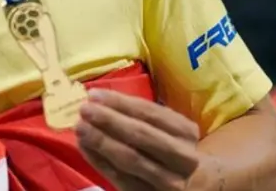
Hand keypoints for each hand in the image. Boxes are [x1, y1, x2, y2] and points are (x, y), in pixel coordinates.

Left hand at [76, 89, 201, 190]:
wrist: (195, 183)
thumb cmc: (174, 147)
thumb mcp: (169, 129)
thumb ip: (141, 115)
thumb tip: (99, 100)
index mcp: (186, 132)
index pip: (150, 113)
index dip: (120, 103)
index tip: (94, 94)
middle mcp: (183, 158)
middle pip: (141, 136)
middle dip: (110, 120)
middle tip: (84, 109)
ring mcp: (169, 181)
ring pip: (131, 159)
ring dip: (102, 141)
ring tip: (80, 127)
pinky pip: (121, 179)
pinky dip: (100, 161)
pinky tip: (85, 147)